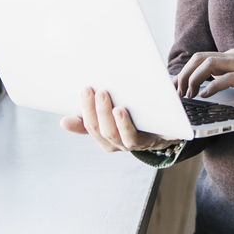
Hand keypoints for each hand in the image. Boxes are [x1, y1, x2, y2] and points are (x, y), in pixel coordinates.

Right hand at [59, 87, 178, 152]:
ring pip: (116, 136)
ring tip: (107, 98)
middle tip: (95, 89)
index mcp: (106, 136)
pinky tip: (122, 111)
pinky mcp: (151, 141)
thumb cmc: (138, 116)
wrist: (170, 126)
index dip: (84, 109)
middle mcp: (118, 143)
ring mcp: (134, 144)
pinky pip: (136, 137)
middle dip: (96, 110)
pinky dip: (126, 125)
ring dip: (109, 118)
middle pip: (102, 131)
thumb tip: (64, 121)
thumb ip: (91, 116)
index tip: (83, 90)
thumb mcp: (113, 114)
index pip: (89, 126)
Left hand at [175, 45, 233, 98]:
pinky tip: (205, 95)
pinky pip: (227, 78)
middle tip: (178, 93)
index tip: (173, 85)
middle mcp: (232, 57)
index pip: (200, 58)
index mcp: (230, 56)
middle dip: (184, 75)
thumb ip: (231, 72)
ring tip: (188, 95)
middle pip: (199, 58)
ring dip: (193, 79)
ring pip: (208, 64)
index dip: (184, 71)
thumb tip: (213, 83)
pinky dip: (213, 86)